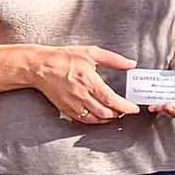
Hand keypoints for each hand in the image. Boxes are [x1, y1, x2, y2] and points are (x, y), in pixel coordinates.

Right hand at [23, 43, 139, 124]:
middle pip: (105, 112)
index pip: (111, 100)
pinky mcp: (66, 109)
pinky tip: (99, 116)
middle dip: (118, 114)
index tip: (134, 109)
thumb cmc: (64, 58)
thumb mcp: (91, 52)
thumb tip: (131, 64)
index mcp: (89, 81)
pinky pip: (83, 120)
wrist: (40, 67)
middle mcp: (81, 95)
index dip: (125, 107)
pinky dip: (95, 121)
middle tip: (124, 110)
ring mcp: (73, 104)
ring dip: (107, 119)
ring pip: (95, 119)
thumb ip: (114, 59)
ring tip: (114, 113)